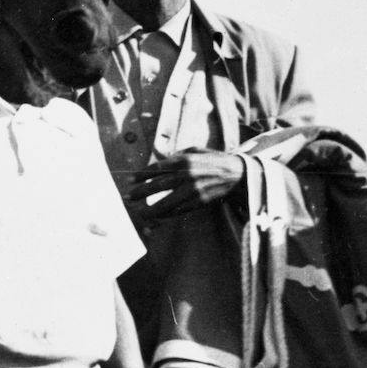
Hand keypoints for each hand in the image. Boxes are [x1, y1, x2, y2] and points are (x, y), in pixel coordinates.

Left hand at [125, 149, 242, 217]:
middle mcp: (187, 175)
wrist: (238, 174)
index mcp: (184, 160)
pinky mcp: (199, 201)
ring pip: (167, 202)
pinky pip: (179, 210)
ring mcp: (193, 190)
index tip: (129, 180)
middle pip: (158, 185)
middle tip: (128, 197)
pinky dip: (168, 214)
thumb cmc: (214, 160)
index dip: (141, 175)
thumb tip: (160, 160)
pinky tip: (157, 217)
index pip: (156, 168)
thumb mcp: (196, 150)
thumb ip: (177, 155)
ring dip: (151, 209)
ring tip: (139, 213)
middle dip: (140, 192)